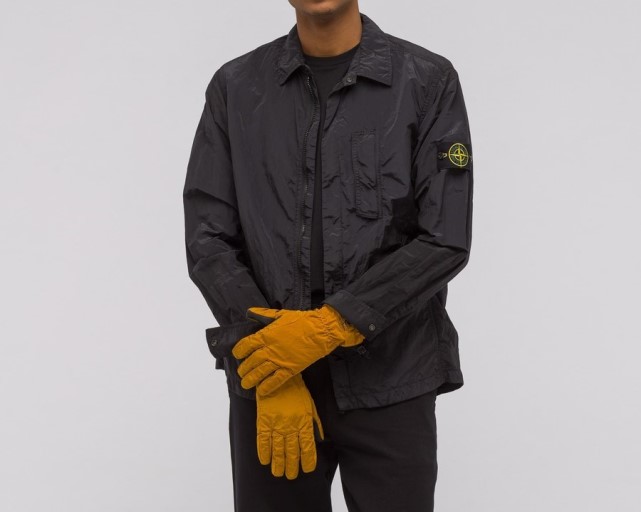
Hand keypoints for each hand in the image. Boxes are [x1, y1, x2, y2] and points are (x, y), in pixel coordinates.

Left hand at [232, 304, 364, 395]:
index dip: (239, 351)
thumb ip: (263, 314)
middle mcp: (270, 349)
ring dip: (251, 379)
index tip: (237, 355)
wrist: (320, 330)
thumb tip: (250, 312)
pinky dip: (267, 387)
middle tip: (241, 372)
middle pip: (251, 361)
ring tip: (246, 384)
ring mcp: (280, 360)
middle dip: (244, 368)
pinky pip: (276, 381)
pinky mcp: (290, 369)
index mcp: (266, 335)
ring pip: (260, 373)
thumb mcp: (280, 314)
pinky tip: (261, 391)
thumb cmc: (302, 320)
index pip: (246, 345)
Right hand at [255, 373, 323, 479]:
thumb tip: (320, 439)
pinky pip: (262, 441)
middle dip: (291, 466)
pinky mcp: (263, 421)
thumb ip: (315, 423)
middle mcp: (291, 426)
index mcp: (304, 422)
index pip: (307, 448)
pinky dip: (263, 452)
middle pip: (291, 452)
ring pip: (277, 450)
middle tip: (290, 475)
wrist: (279, 378)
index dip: (307, 461)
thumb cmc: (297, 391)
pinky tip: (265, 460)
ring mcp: (276, 424)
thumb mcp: (310, 406)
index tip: (306, 469)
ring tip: (278, 473)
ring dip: (278, 464)